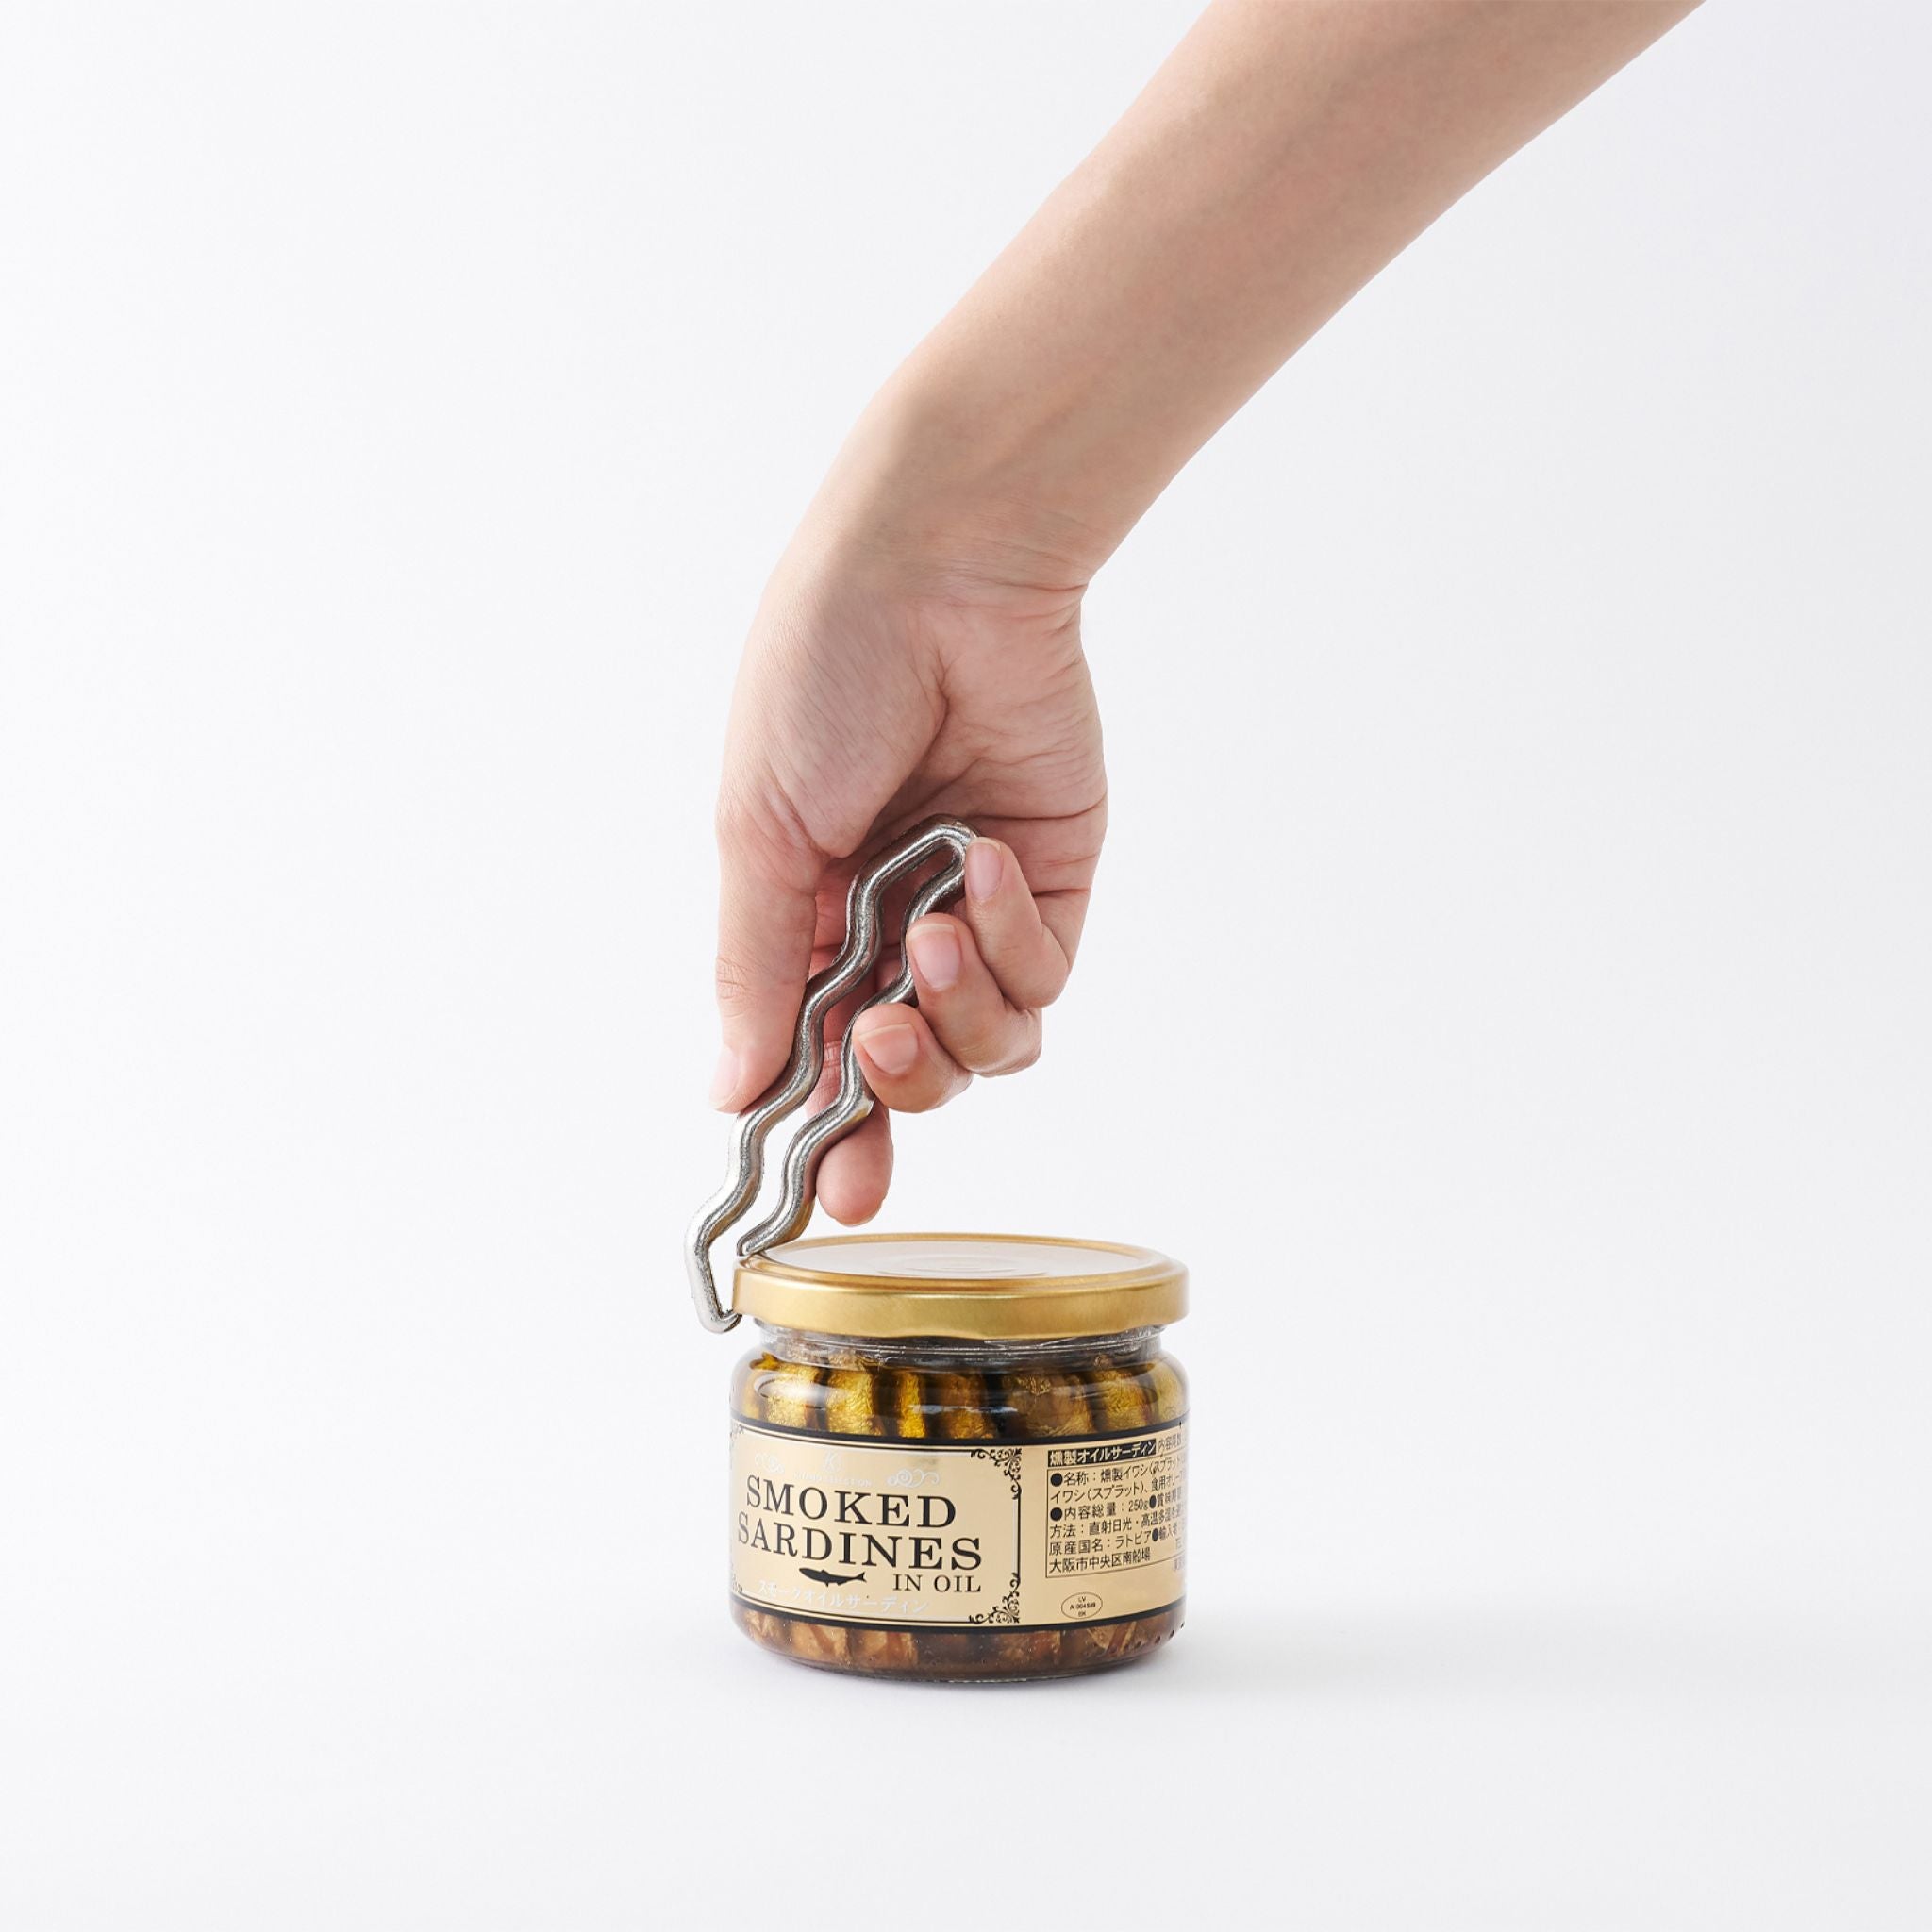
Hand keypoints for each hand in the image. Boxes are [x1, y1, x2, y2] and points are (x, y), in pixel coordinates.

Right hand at [711, 495, 1104, 1225]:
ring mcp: (972, 915)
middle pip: (907, 1078)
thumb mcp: (759, 833)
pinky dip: (1013, 943)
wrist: (941, 575)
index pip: (811, 1063)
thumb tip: (729, 1092)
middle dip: (897, 1086)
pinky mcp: (1048, 889)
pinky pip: (1043, 978)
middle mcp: (886, 931)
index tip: (829, 1194)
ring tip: (932, 932)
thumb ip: (754, 970)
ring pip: (987, 1048)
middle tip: (877, 1040)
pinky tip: (981, 868)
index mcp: (799, 920)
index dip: (824, 1136)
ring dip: (959, 1012)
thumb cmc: (821, 678)